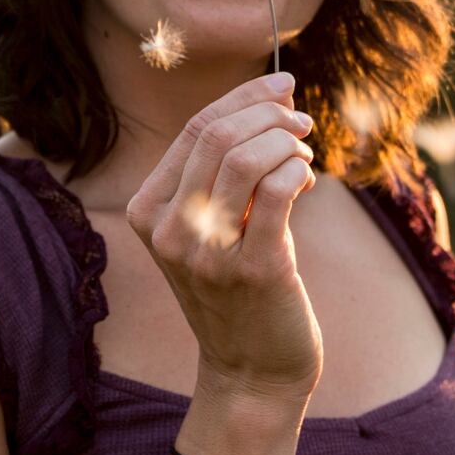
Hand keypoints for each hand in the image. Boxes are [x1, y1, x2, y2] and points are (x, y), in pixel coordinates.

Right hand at [124, 71, 323, 404]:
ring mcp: (207, 252)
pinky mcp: (253, 269)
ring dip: (287, 142)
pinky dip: (297, 170)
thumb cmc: (241, 288)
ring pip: (247, 156)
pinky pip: (277, 190)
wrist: (251, 370)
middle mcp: (169, 230)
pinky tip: (306, 180)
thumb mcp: (214, 225)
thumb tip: (276, 91)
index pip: (194, 128)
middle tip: (302, 120)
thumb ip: (227, 167)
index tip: (283, 83)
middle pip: (217, 135)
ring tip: (303, 155)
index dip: (244, 97)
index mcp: (149, 211)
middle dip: (270, 113)